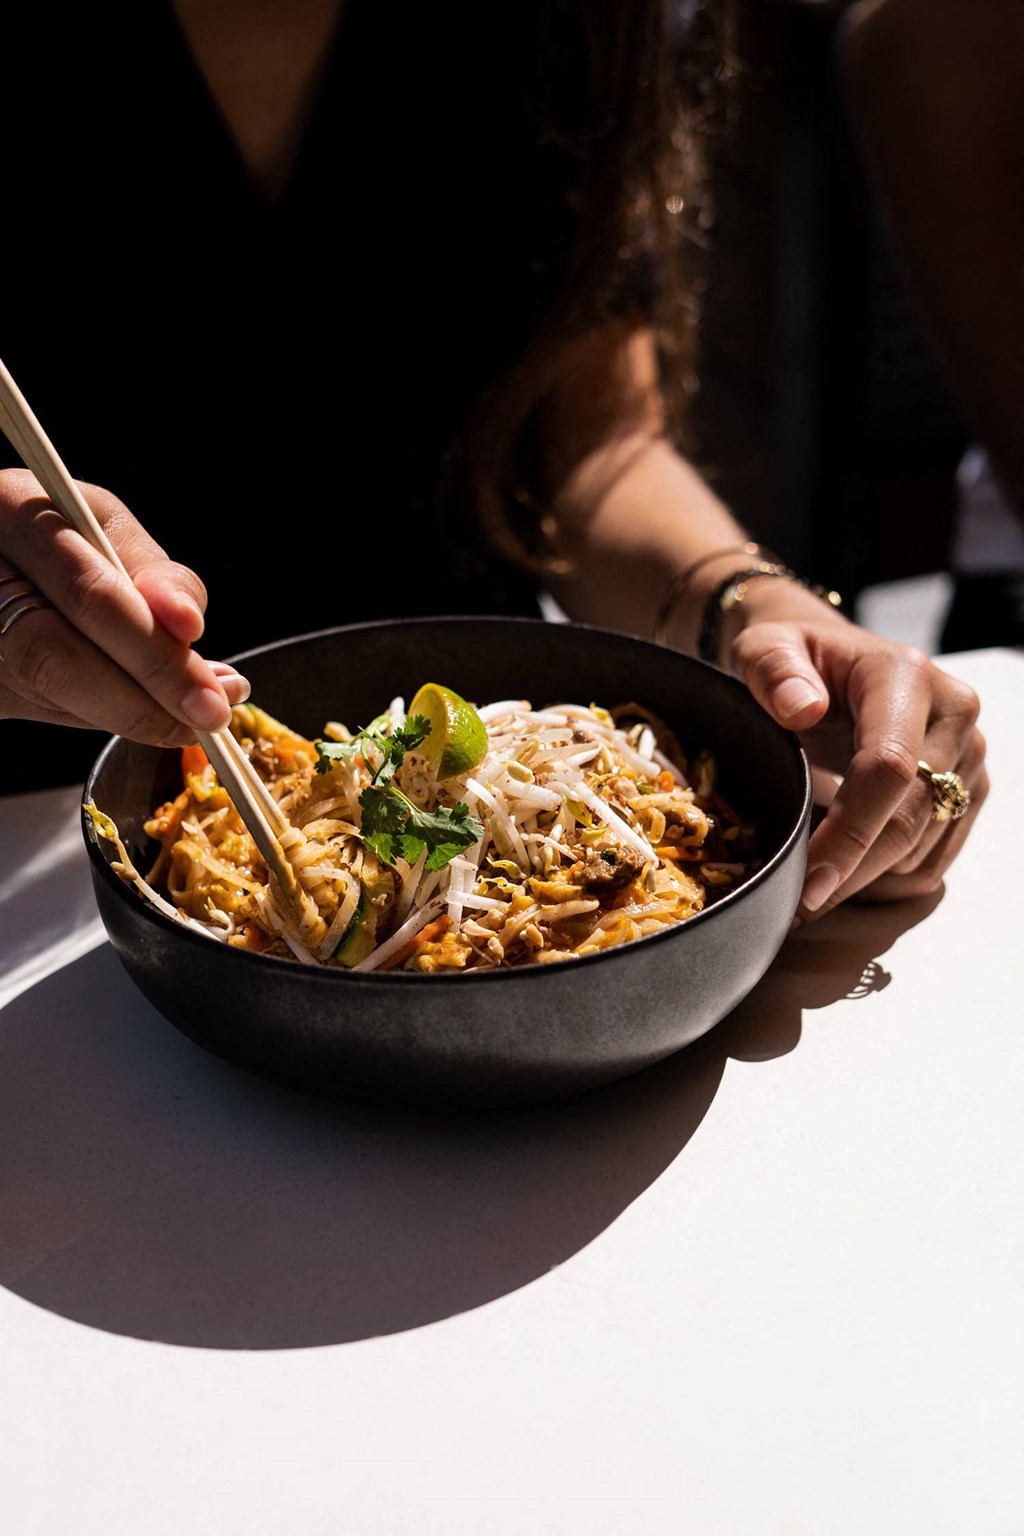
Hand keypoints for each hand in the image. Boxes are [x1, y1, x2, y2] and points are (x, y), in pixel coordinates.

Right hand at [0, 469, 249, 745]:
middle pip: (55, 657)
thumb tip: (189, 626)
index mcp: (10, 512)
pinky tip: (141, 706)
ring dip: (130, 713)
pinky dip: (100, 712)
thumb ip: (153, 573)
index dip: (155, 651)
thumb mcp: (106, 526)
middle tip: (209, 717)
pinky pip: (39, 707)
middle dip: (144, 699)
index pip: (88, 596)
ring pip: (46, 694)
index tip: (215, 688)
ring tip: (190, 715)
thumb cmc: (58, 529)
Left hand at [727, 582, 987, 920]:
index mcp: (905, 677)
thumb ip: (773, 669)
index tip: (808, 881)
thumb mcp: (765, 646)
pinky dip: (887, 874)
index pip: (890, 769)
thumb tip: (803, 708)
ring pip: (925, 846)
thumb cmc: (792, 657)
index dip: (850, 834)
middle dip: (854, 872)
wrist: (829, 658)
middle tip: (797, 905)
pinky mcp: (969, 786)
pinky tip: (843, 867)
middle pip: (912, 818)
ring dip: (866, 876)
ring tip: (811, 880)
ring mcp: (969, 754)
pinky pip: (935, 855)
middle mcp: (953, 713)